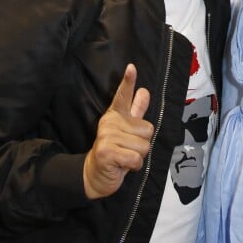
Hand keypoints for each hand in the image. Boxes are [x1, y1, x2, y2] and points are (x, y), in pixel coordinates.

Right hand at [83, 64, 153, 198]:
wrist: (95, 174)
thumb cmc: (115, 151)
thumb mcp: (127, 130)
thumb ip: (135, 111)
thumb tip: (144, 91)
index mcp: (115, 115)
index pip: (123, 96)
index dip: (128, 82)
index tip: (132, 68)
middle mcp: (110, 122)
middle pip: (147, 130)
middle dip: (143, 144)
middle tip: (128, 149)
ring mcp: (106, 136)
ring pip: (143, 146)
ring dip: (138, 156)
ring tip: (124, 156)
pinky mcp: (106, 151)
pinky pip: (136, 158)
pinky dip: (134, 165)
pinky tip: (122, 165)